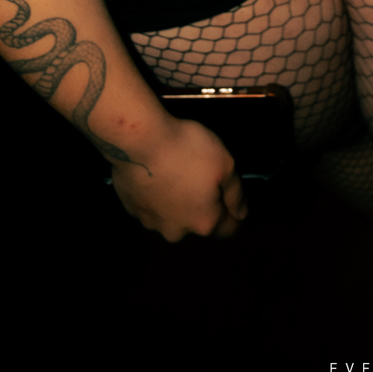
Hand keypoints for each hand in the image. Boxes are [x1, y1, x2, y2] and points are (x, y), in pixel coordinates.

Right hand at [108, 114, 247, 240]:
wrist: (138, 140)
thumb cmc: (187, 151)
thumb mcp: (226, 165)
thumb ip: (236, 194)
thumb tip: (241, 213)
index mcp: (204, 222)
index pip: (229, 230)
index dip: (235, 214)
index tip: (232, 197)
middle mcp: (177, 231)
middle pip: (198, 222)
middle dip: (203, 205)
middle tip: (201, 176)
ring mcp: (150, 222)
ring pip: (172, 216)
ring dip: (177, 201)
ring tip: (176, 172)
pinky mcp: (130, 209)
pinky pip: (151, 206)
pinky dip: (156, 195)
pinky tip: (156, 173)